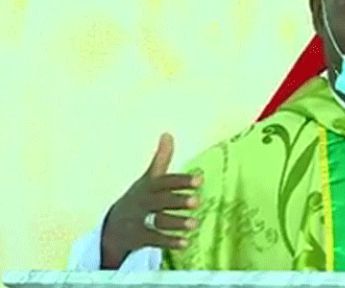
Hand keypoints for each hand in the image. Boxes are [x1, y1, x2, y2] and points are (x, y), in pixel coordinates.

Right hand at [100, 133, 202, 268]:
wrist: (112, 226)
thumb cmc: (139, 198)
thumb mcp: (148, 179)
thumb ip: (161, 159)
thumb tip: (168, 133)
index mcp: (147, 186)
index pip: (165, 182)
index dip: (181, 181)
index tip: (200, 180)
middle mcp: (142, 202)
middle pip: (160, 201)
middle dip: (178, 201)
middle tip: (198, 201)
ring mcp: (137, 221)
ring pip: (158, 221)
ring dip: (177, 222)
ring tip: (195, 223)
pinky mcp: (137, 238)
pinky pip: (154, 240)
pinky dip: (170, 242)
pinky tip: (186, 243)